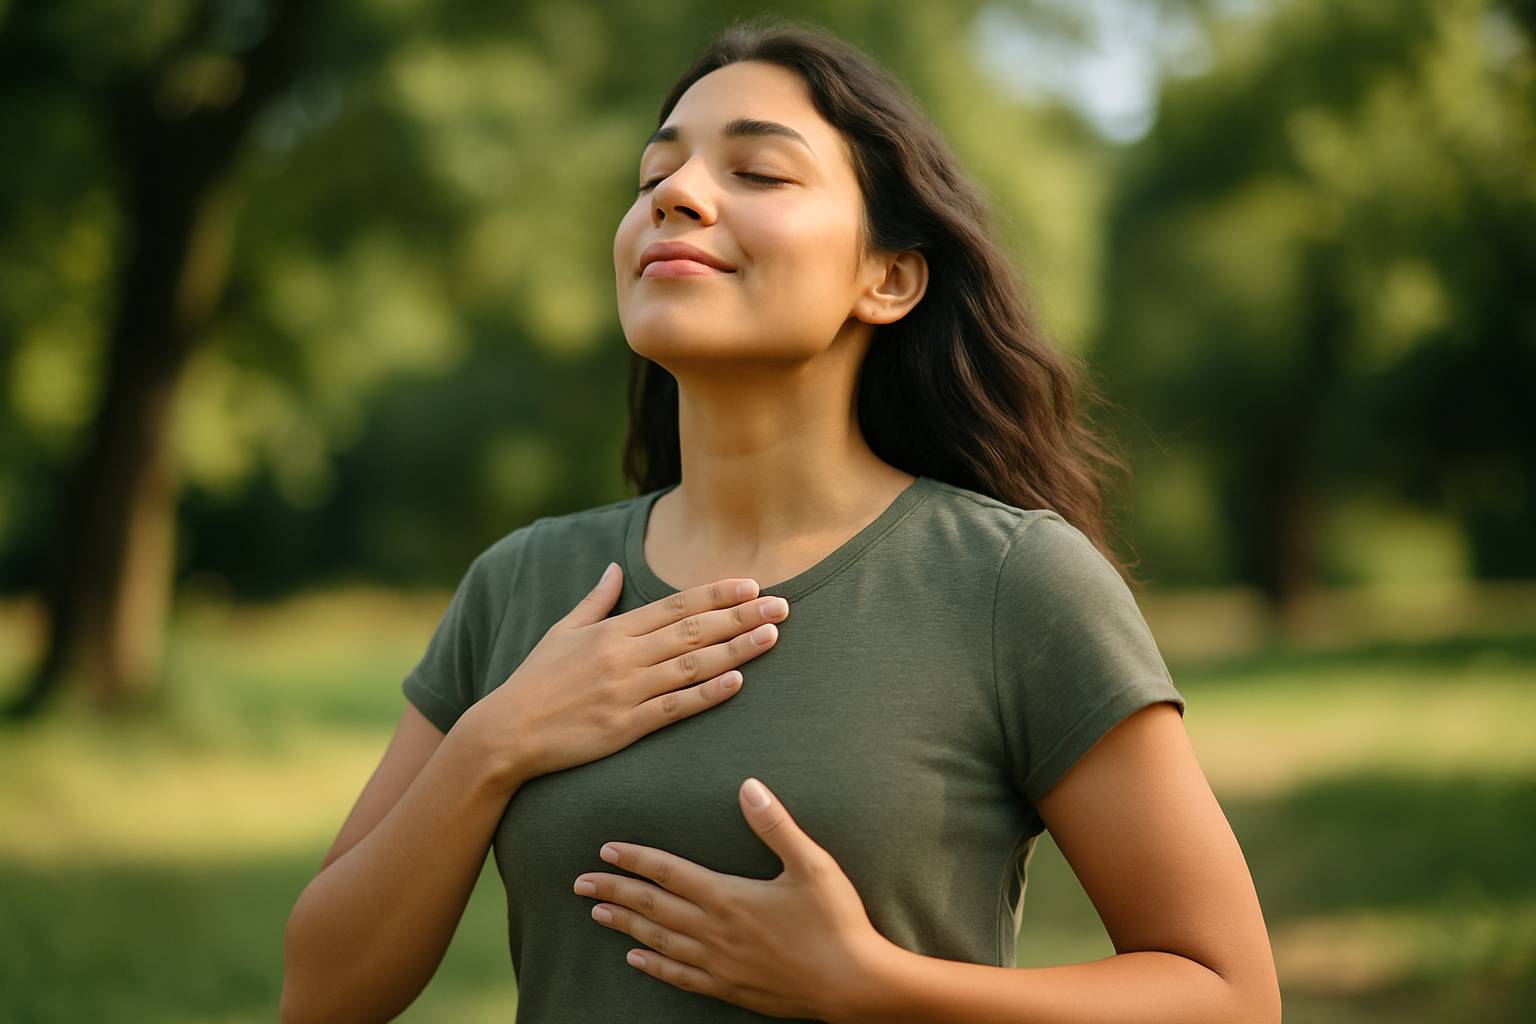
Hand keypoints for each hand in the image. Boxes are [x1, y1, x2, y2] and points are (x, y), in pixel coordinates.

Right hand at [472, 563, 789, 788]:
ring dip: (735, 649)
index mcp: (612, 630)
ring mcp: (626, 691)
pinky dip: (706, 693)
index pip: (675, 605)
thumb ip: (594, 600)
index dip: (716, 594)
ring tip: (771, 635)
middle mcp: (624, 656)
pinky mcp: (625, 727)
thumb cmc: (535, 681)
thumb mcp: (560, 632)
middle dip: (740, 615)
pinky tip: (737, 682)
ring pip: (691, 665)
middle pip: (693, 630)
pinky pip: (674, 708)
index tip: (751, 584)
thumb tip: (611, 567)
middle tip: (782, 605)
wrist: (506, 733)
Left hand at [573, 777, 890, 1020]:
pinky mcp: (729, 988)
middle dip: (613, 892)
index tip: (606, 849)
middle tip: (579, 883)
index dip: (635, 859)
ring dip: (625, 926)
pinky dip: (652, 965)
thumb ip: (776, 825)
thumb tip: (748, 786)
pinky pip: (679, 976)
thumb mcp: (812, 864)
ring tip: (597, 914)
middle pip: (652, 907)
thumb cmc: (836, 921)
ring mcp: (718, 963)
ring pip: (658, 941)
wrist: (853, 984)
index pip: (669, 872)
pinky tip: (635, 959)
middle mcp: (714, 931)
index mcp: (729, 897)